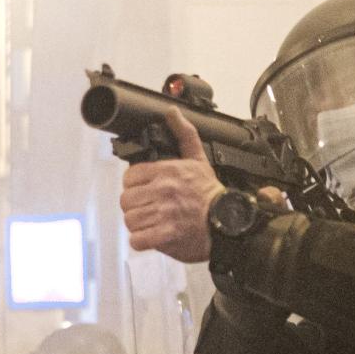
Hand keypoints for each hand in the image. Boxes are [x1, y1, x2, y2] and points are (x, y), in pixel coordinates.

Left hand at [120, 108, 225, 262]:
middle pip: (126, 200)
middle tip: (148, 208)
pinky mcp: (165, 236)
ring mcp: (163, 215)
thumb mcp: (198, 159)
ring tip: (151, 223)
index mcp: (167, 171)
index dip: (135, 185)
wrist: (228, 223)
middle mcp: (163, 191)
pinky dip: (142, 241)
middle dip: (135, 206)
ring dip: (139, 224)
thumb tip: (172, 112)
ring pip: (130, 219)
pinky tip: (152, 236)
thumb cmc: (210, 193)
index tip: (144, 190)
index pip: (129, 177)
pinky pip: (137, 240)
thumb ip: (184, 134)